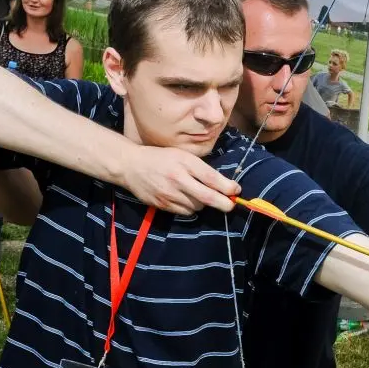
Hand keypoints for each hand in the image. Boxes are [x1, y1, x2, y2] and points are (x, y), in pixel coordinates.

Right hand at [122, 145, 239, 214]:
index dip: (227, 187)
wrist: (131, 166)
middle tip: (230, 205)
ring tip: (200, 196)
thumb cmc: (161, 158)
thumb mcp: (182, 155)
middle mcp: (178, 179)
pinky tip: (187, 200)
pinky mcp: (162, 205)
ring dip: (204, 204)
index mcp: (185, 163)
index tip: (236, 190)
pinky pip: (185, 212)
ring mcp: (169, 194)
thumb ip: (200, 168)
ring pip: (197, 207)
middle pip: (207, 198)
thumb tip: (223, 184)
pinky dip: (190, 208)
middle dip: (223, 204)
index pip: (211, 178)